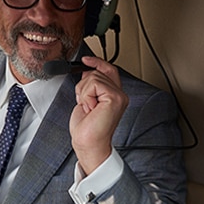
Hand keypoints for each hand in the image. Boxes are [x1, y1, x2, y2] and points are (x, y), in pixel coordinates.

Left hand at [69, 56, 128, 174]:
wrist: (88, 143)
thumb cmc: (86, 129)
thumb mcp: (86, 101)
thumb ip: (91, 86)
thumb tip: (87, 71)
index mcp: (114, 95)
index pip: (109, 70)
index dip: (97, 62)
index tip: (85, 60)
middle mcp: (120, 95)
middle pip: (98, 72)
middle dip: (84, 86)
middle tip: (86, 104)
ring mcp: (119, 96)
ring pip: (94, 77)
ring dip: (84, 93)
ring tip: (89, 108)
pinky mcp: (114, 98)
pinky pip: (94, 83)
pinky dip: (86, 95)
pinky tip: (90, 108)